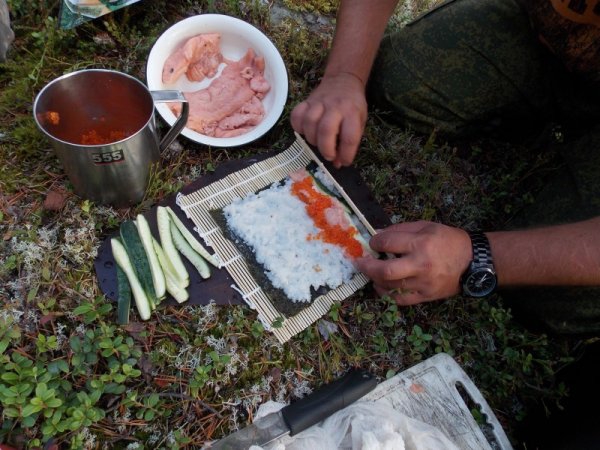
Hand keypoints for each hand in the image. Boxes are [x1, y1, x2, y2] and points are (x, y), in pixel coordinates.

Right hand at [290, 72, 366, 167]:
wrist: (343, 80)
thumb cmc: (352, 106)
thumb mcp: (359, 122)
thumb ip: (350, 142)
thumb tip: (337, 164)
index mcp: (352, 113)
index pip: (349, 137)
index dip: (346, 155)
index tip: (343, 162)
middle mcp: (335, 107)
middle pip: (326, 130)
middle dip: (326, 149)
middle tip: (328, 156)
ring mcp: (319, 102)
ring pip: (309, 123)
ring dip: (312, 139)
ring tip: (317, 143)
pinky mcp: (306, 101)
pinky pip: (296, 115)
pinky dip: (298, 127)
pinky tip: (304, 131)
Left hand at [355, 221, 472, 304]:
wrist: (474, 262)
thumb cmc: (449, 240)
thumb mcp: (427, 226)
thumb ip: (401, 229)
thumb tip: (377, 234)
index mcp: (421, 243)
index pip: (388, 243)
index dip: (375, 242)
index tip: (373, 243)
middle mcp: (420, 264)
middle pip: (385, 270)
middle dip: (367, 266)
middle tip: (360, 262)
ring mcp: (423, 283)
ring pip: (390, 286)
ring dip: (375, 280)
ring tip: (371, 273)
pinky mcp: (426, 296)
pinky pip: (400, 299)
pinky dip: (387, 294)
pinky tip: (381, 287)